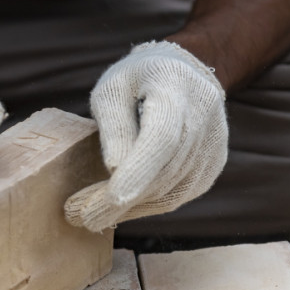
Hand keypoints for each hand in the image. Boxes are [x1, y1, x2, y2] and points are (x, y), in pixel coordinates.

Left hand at [65, 41, 227, 231]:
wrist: (183, 73)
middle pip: (163, 171)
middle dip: (120, 200)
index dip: (139, 170)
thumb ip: (113, 126)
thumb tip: (114, 169)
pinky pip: (179, 194)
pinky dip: (147, 205)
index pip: (161, 137)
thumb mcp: (111, 89)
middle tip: (78, 216)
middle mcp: (203, 118)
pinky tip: (119, 209)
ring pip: (171, 189)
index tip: (111, 199)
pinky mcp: (211, 164)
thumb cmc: (137, 79)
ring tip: (91, 216)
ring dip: (130, 209)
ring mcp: (212, 144)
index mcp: (175, 89)